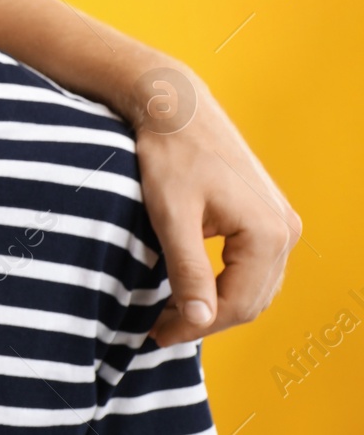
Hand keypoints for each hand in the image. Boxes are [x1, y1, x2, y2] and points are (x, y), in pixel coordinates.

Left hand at [136, 65, 300, 345]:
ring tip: (170, 314)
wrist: (176, 107)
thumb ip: (187, 271)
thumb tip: (200, 323)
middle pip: (250, 300)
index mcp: (270, 233)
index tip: (156, 335)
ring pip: (253, 287)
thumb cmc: (170, 155)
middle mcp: (286, 231)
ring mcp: (281, 223)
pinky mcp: (267, 217)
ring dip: (216, 306)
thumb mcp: (171, 216)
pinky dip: (224, 284)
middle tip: (158, 329)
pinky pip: (251, 267)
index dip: (196, 327)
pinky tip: (190, 288)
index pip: (236, 304)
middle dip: (206, 320)